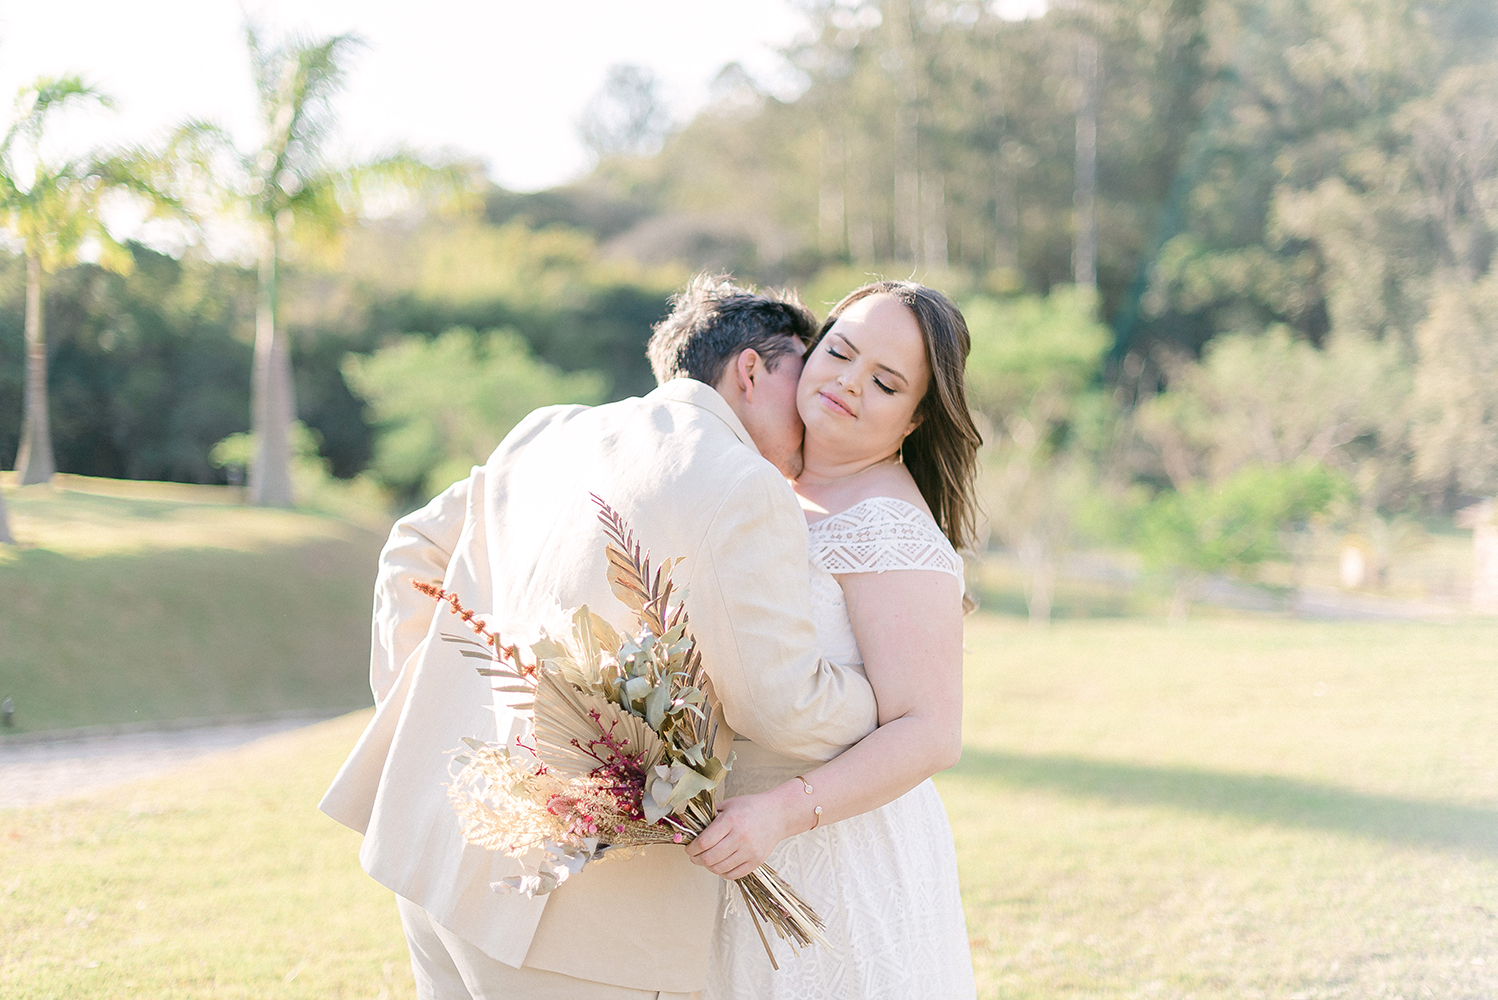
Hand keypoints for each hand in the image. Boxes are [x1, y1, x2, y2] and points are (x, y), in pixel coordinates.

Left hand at [684, 785, 801, 880]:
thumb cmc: (750, 807)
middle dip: (696, 859)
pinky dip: (722, 873)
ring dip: (708, 867)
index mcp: (731, 820)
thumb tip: (690, 827)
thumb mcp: (729, 804)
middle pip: (709, 858)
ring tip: (707, 860)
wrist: (778, 814)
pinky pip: (733, 875)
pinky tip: (720, 865)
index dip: (691, 849)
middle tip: (694, 856)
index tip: (688, 848)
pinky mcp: (757, 861)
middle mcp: (740, 837)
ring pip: (719, 869)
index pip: (704, 842)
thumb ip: (709, 815)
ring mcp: (750, 851)